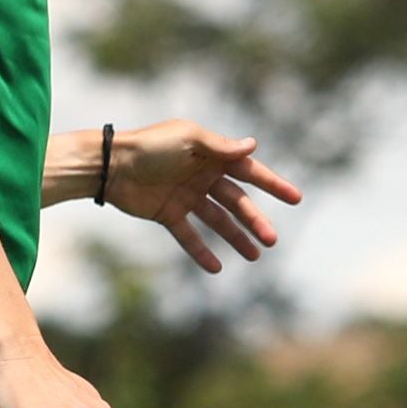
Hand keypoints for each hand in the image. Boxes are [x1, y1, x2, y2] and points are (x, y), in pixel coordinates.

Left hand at [109, 123, 304, 273]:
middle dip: (255, 220)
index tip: (295, 198)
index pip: (249, 171)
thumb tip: (252, 145)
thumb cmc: (150, 147)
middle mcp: (201, 176)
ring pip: (218, 220)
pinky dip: (201, 251)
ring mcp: (186, 196)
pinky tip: (217, 267)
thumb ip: (220, 147)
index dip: (272, 184)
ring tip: (255, 256)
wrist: (111, 166)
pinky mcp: (168, 214)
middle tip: (272, 240)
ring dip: (236, 237)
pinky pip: (189, 236)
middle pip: (236, 201)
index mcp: (210, 155)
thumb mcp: (189, 140)